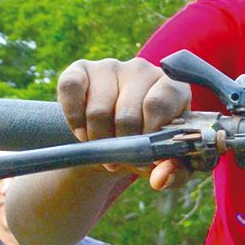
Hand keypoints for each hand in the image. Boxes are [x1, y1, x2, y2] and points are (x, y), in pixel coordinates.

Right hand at [55, 57, 193, 190]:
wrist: (117, 137)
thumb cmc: (148, 145)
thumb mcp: (167, 162)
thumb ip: (174, 172)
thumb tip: (162, 177)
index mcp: (173, 87)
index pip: (158, 104)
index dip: (147, 134)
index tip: (144, 155)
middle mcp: (143, 70)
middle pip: (127, 113)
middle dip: (122, 145)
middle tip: (120, 159)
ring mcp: (111, 66)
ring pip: (98, 110)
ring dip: (97, 139)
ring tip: (104, 149)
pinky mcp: (81, 69)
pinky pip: (71, 90)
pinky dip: (74, 120)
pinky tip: (83, 133)